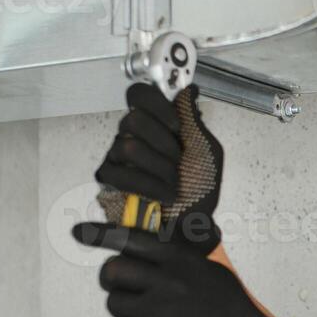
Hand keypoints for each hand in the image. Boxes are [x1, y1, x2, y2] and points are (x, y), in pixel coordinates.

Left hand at [73, 222, 294, 316]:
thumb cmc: (233, 313)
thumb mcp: (211, 272)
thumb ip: (180, 259)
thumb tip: (151, 251)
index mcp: (182, 259)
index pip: (131, 239)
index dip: (100, 234)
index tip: (80, 232)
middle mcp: (168, 280)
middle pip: (112, 270)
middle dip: (112, 279)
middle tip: (121, 286)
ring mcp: (159, 310)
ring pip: (114, 303)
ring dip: (124, 310)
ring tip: (147, 315)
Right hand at [95, 82, 224, 254]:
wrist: (195, 226)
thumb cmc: (200, 191)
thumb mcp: (207, 151)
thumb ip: (194, 120)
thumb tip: (188, 90)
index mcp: (156, 125)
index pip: (139, 95)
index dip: (156, 105)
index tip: (177, 126)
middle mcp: (133, 136)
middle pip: (133, 119)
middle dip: (164, 144)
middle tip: (178, 161)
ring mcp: (118, 157)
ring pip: (128, 147)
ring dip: (160, 168)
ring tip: (173, 183)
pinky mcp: (109, 181)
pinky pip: (118, 174)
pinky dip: (148, 186)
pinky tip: (163, 194)